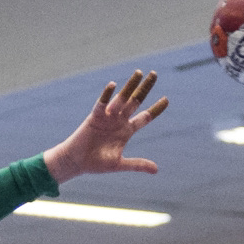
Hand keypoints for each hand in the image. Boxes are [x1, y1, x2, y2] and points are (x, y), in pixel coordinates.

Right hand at [40, 71, 168, 182]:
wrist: (77, 162)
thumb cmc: (97, 163)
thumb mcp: (120, 164)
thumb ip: (137, 165)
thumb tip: (156, 171)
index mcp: (127, 130)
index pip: (145, 117)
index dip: (155, 109)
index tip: (166, 99)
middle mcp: (119, 120)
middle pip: (135, 101)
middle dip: (145, 88)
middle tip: (154, 74)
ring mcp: (108, 117)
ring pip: (122, 98)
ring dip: (130, 86)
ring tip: (139, 72)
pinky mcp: (95, 117)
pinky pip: (102, 103)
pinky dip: (107, 94)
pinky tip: (113, 85)